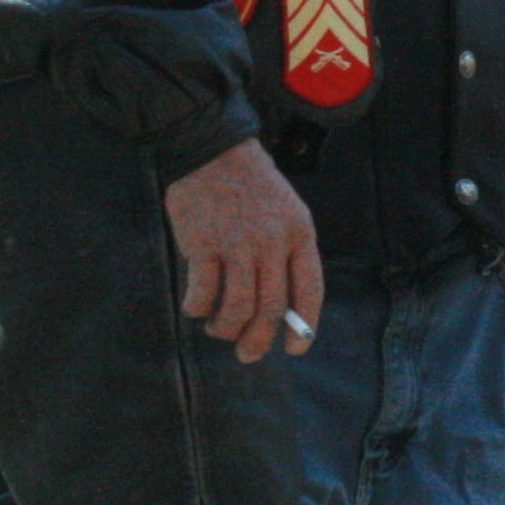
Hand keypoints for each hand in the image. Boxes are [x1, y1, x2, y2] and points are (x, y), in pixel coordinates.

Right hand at [164, 137, 322, 360]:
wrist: (213, 149)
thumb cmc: (251, 185)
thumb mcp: (286, 212)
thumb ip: (286, 255)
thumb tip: (279, 310)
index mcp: (300, 233)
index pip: (309, 290)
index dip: (304, 326)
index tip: (296, 349)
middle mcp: (272, 241)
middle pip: (271, 308)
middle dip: (259, 341)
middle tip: (248, 355)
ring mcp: (237, 243)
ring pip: (238, 307)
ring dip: (226, 329)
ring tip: (218, 329)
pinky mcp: (203, 244)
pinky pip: (203, 293)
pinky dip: (198, 308)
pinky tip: (195, 307)